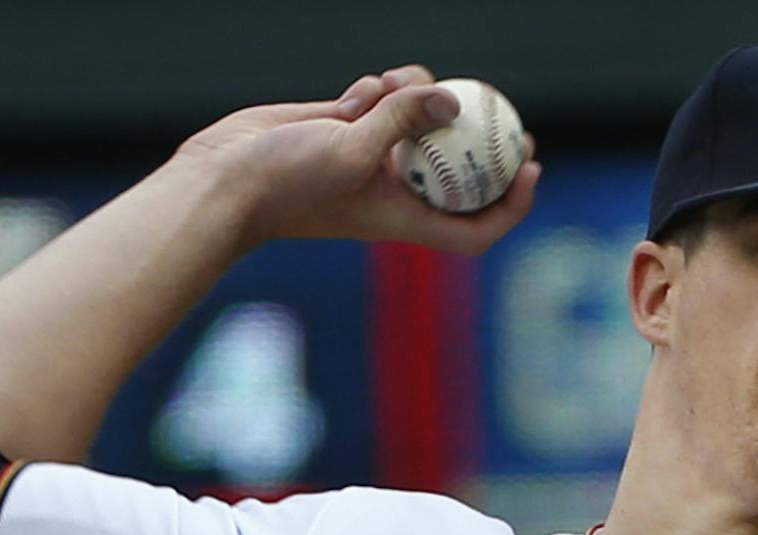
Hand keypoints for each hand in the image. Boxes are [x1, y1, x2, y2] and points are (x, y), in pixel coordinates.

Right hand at [177, 65, 541, 255]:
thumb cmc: (286, 182)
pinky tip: (362, 91)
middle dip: (482, 143)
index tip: (529, 170)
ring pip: (419, 124)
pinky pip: (382, 104)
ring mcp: (369, 159)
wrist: (228, 177)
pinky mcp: (346, 129)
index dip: (509, 206)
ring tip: (400, 83)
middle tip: (506, 113)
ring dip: (419, 97)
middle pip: (455, 172)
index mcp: (402, 216)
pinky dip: (381, 90)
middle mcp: (392, 191)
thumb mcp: (349, 149)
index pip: (473, 228)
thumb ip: (401, 119)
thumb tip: (451, 99)